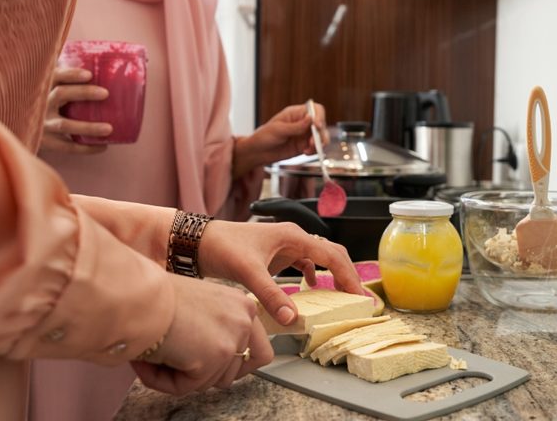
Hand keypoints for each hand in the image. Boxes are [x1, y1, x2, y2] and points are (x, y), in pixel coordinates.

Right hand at [40, 67, 112, 153]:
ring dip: (88, 127)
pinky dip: (85, 148)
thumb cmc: (45, 101)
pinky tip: (103, 146)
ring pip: (64, 125)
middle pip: (60, 94)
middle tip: (106, 93)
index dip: (71, 74)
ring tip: (109, 128)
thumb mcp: (49, 86)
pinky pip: (67, 147)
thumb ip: (66, 77)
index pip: (55, 75)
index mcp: (42, 86)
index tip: (89, 75)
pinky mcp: (45, 141)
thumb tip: (99, 65)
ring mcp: (41, 123)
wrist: (22, 126)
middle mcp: (39, 103)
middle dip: (83, 93)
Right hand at [131, 275, 273, 394]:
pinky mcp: (215, 356)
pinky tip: (149, 361)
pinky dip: (163, 381)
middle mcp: (245, 319)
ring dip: (181, 376)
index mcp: (242, 306)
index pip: (259, 350)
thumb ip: (215, 331)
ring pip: (210, 382)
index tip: (215, 369)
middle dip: (204, 374)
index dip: (235, 366)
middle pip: (235, 372)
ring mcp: (233, 338)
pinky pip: (187, 387)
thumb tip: (216, 364)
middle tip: (176, 363)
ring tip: (157, 354)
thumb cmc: (156, 297)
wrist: (137, 294)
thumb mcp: (199, 308)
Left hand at [196, 221, 364, 326]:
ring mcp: (285, 245)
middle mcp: (293, 237)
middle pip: (331, 254)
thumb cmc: (222, 247)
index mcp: (293, 236)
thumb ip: (272, 296)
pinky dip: (312, 274)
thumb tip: (293, 318)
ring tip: (342, 294)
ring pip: (319, 258)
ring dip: (332, 274)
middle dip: (346, 274)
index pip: (331, 256)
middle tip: (359, 297)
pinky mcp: (276, 253)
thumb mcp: (249, 272)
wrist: (196, 240)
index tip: (359, 295)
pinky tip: (311, 288)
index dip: (348, 276)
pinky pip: (303, 262)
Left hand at [231, 102, 327, 177]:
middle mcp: (303, 123)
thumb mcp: (278, 130)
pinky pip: (316, 147)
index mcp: (296, 113)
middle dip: (320, 134)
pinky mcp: (305, 146)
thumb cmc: (264, 137)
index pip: (315, 110)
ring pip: (321, 137)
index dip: (319, 116)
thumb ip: (296, 126)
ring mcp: (305, 135)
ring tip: (308, 150)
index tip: (317, 126)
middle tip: (312, 143)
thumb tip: (311, 118)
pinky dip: (314, 151)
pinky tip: (306, 152)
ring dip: (319, 143)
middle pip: (321, 124)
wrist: (258, 153)